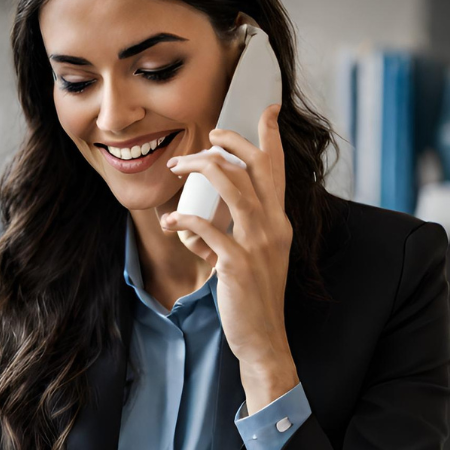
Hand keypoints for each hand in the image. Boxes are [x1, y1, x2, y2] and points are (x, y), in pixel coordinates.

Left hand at [161, 104, 298, 406]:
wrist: (262, 340)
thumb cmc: (253, 299)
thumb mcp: (253, 258)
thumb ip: (235, 233)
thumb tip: (199, 222)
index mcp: (279, 223)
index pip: (277, 170)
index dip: (270, 137)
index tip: (267, 109)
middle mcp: (273, 227)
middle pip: (252, 167)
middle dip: (226, 144)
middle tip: (203, 139)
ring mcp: (257, 245)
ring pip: (232, 187)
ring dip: (200, 170)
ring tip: (176, 167)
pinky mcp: (236, 264)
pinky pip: (206, 230)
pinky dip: (184, 221)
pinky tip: (169, 222)